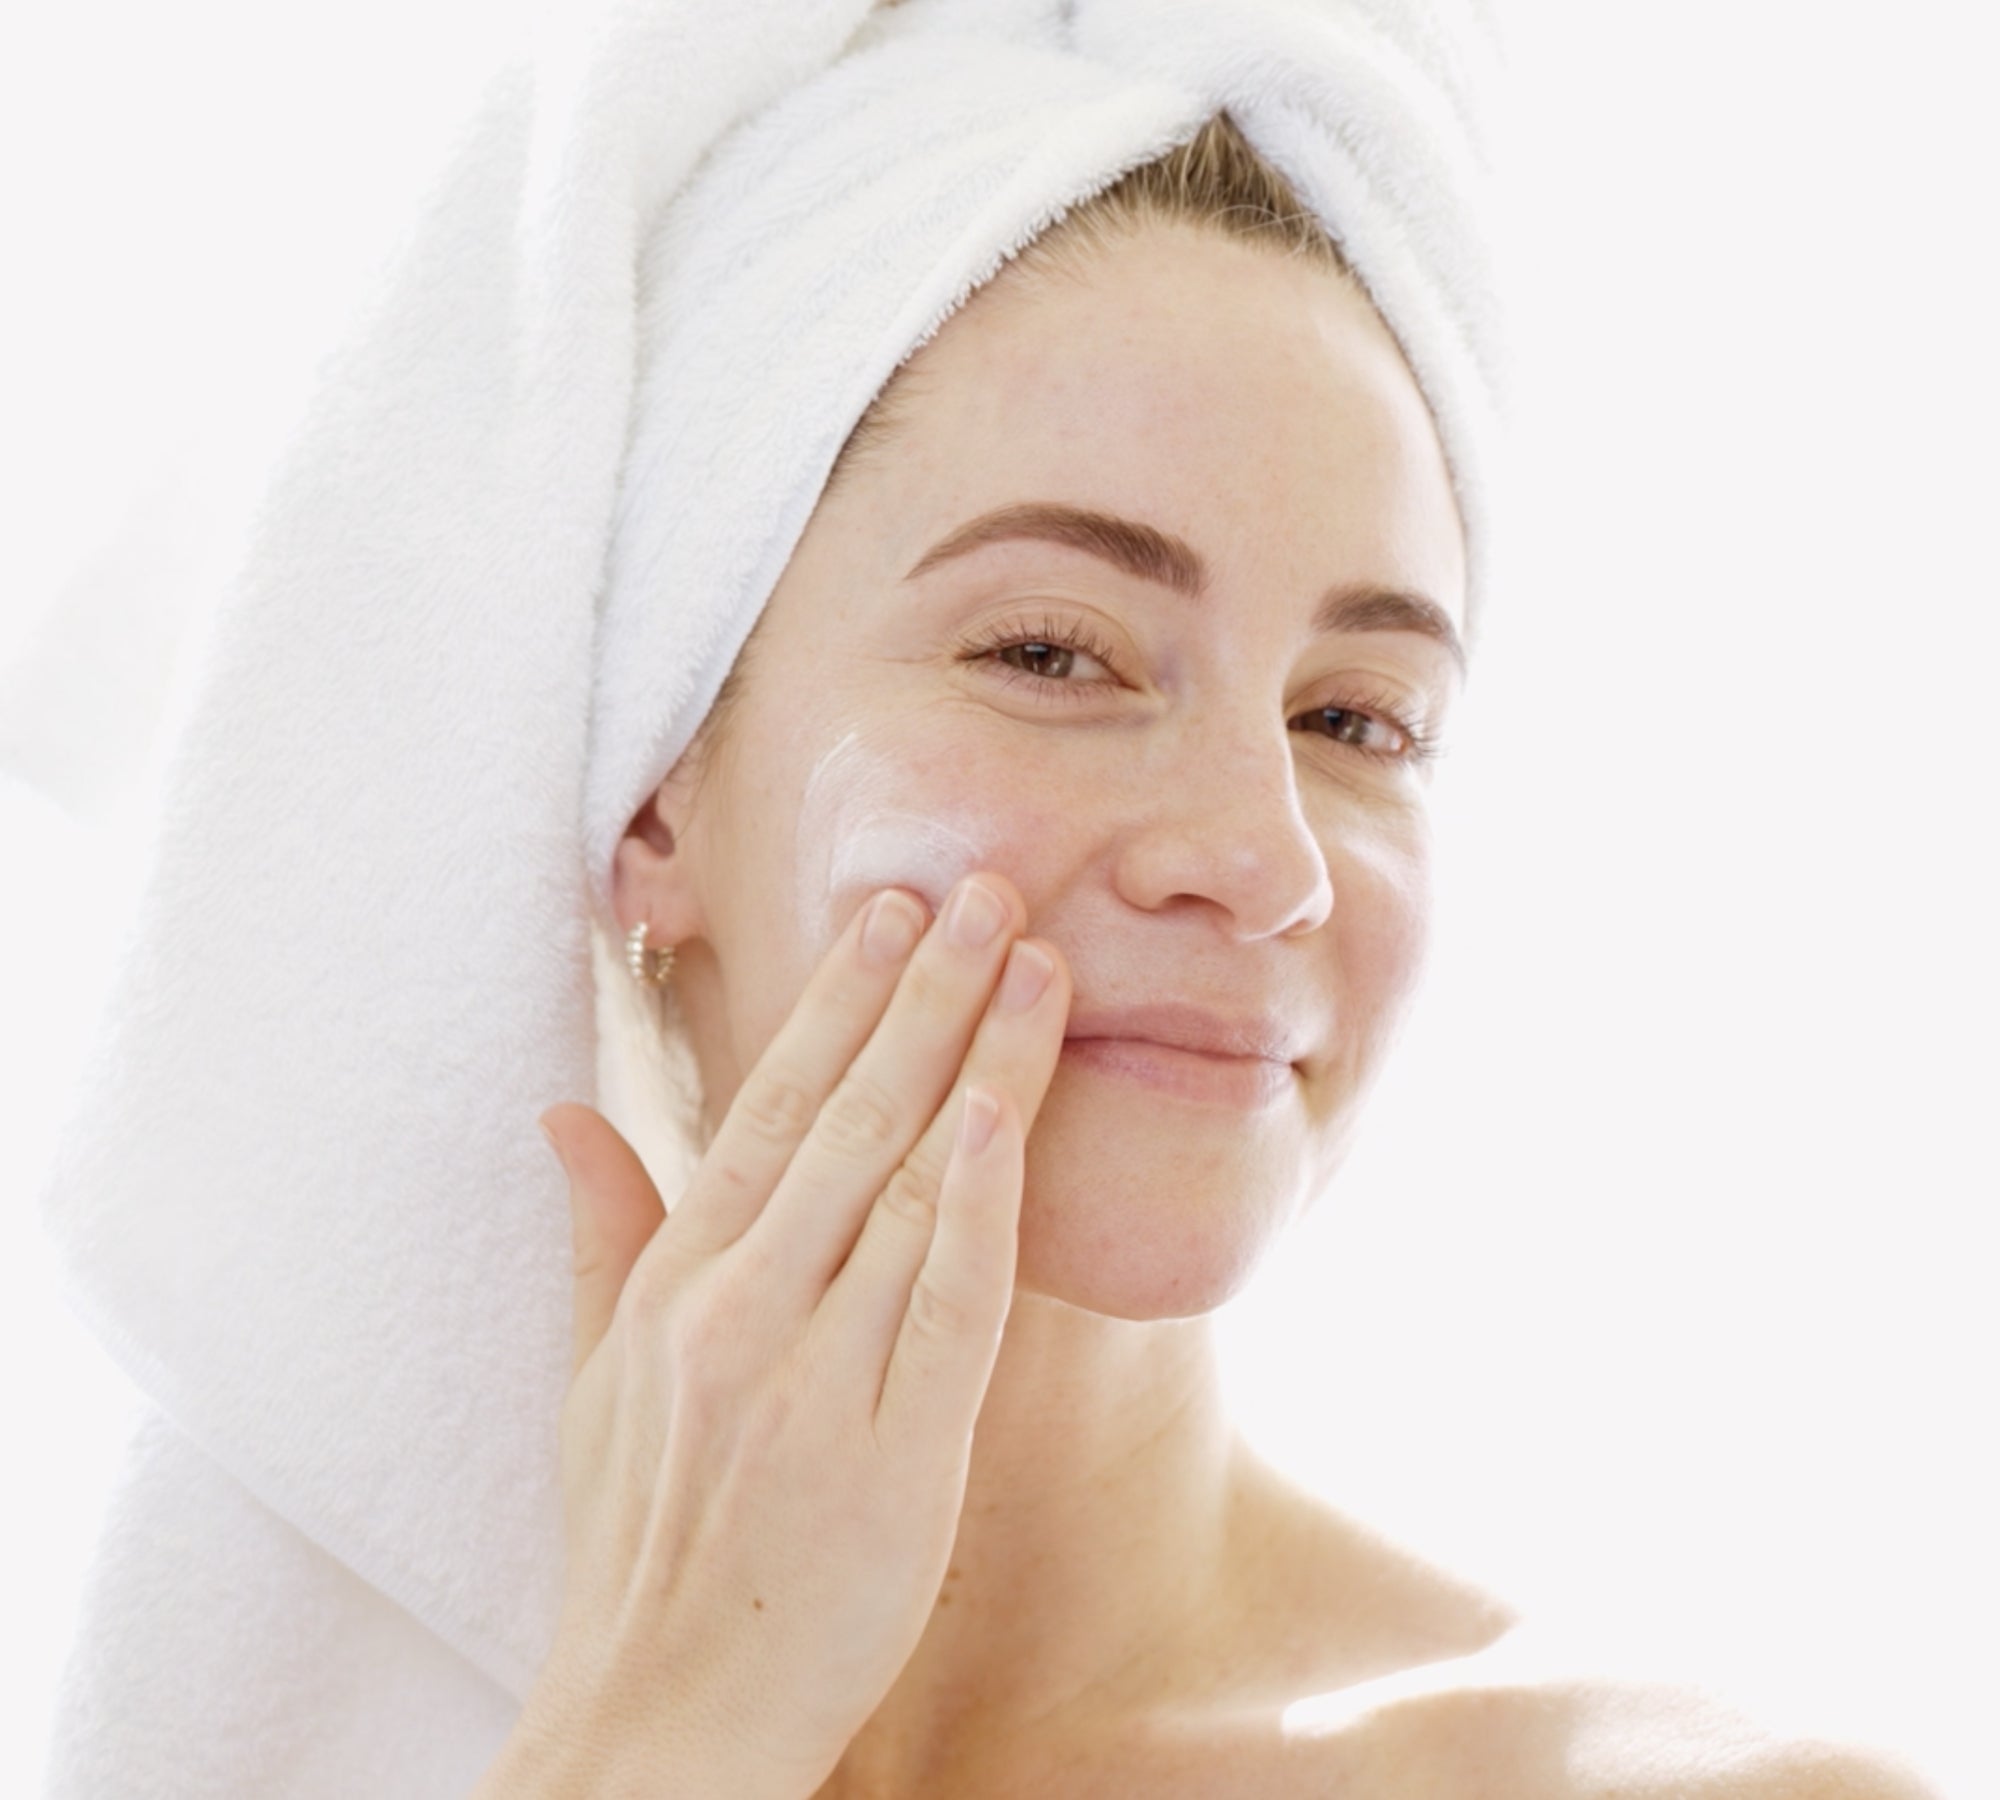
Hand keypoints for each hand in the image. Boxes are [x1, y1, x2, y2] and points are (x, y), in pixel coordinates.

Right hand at [516, 874, 1069, 1796]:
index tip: (890, 914)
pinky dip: (982, 1201)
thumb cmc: (635, 1541)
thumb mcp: (591, 1381)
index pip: (769, 1109)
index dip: (837, 1002)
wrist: (659, 1716)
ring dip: (979, 1065)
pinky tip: (1010, 1111)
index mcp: (677, 1287)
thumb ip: (602, 1236)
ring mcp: (817, 1379)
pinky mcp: (896, 1454)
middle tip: (985, 889)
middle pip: (850, 1121)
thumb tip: (567, 1117)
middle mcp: (741, 1312)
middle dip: (925, 995)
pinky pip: (950, 1303)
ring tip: (1036, 965)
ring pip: (913, 1188)